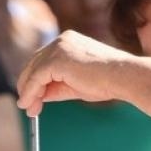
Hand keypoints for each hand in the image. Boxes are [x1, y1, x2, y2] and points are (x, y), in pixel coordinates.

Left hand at [16, 30, 133, 114]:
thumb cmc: (107, 81)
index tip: (32, 98)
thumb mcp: (75, 84)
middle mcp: (62, 40)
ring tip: (29, 110)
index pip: (44, 60)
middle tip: (27, 107)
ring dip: (28, 92)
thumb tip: (38, 96)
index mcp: (68, 42)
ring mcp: (59, 47)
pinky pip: (36, 78)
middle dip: (28, 86)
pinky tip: (29, 105)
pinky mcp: (57, 59)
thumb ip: (56, 87)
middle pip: (35, 63)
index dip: (35, 80)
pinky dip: (30, 93)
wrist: (123, 77)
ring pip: (33, 71)